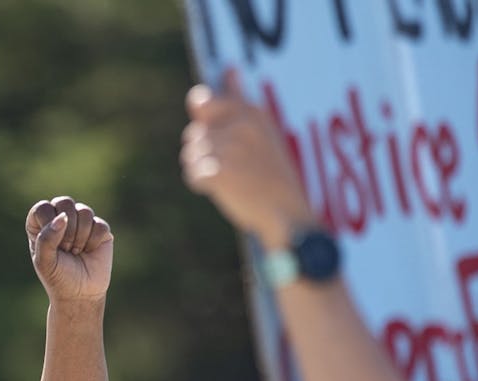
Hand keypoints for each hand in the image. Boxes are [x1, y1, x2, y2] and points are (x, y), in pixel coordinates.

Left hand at [27, 197, 112, 304]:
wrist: (80, 294)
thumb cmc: (58, 277)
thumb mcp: (44, 262)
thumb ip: (46, 238)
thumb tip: (63, 217)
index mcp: (41, 223)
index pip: (43, 207)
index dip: (50, 225)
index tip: (53, 246)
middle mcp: (61, 218)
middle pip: (65, 202)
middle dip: (68, 230)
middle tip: (66, 249)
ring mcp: (82, 221)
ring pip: (85, 211)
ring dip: (81, 237)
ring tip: (76, 252)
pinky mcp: (100, 229)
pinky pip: (100, 225)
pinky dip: (94, 241)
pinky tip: (89, 252)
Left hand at [181, 70, 316, 250]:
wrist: (287, 215)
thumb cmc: (272, 176)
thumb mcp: (263, 131)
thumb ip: (240, 102)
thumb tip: (229, 68)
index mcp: (252, 113)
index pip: (203, 100)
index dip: (205, 120)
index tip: (221, 137)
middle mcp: (240, 126)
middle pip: (194, 132)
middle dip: (202, 150)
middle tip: (229, 165)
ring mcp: (229, 148)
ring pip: (190, 154)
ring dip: (201, 169)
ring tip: (228, 179)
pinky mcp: (219, 172)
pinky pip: (192, 174)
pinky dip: (201, 185)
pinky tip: (221, 189)